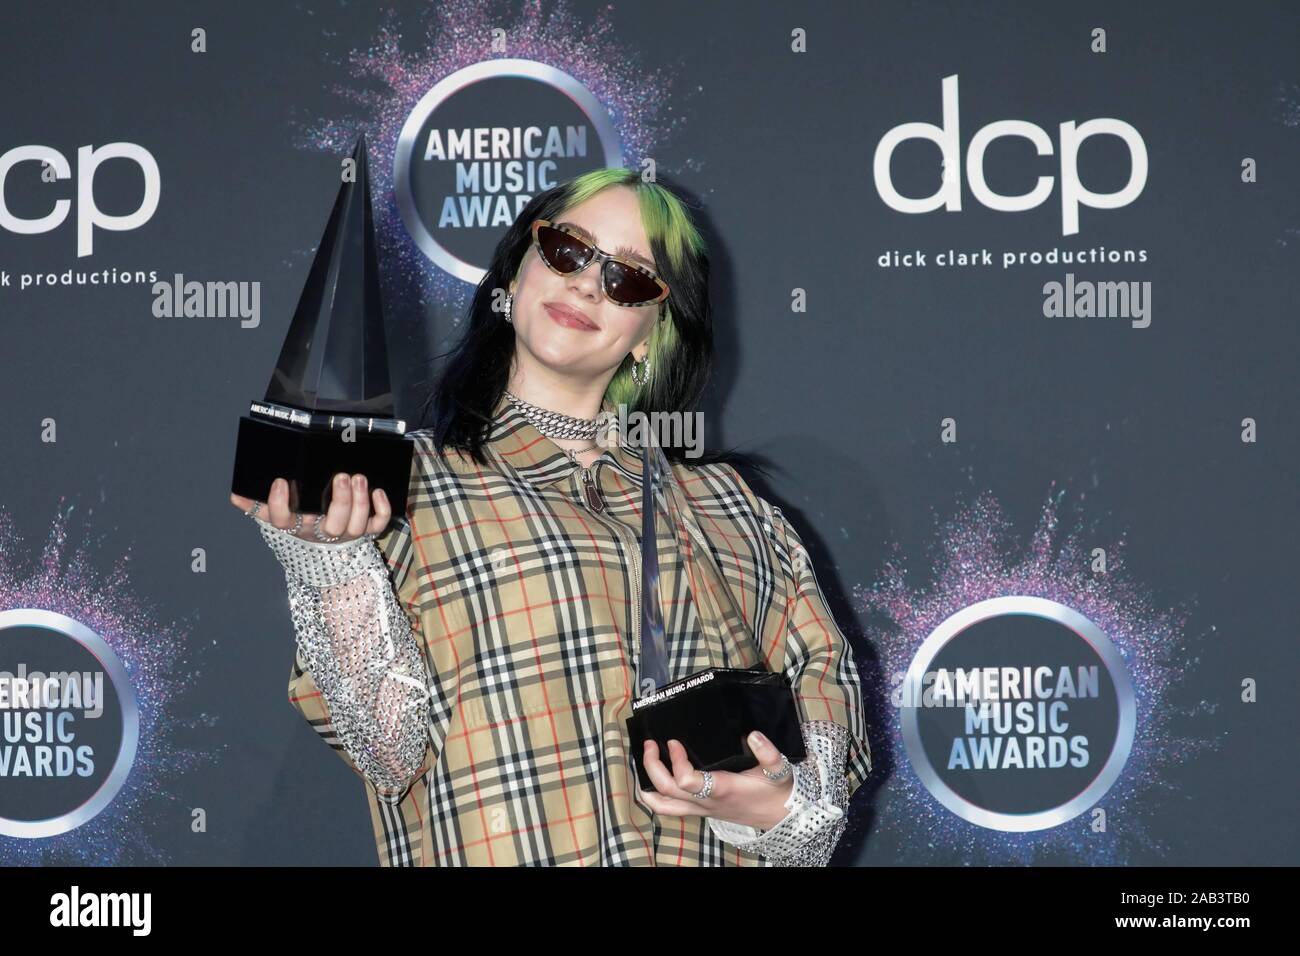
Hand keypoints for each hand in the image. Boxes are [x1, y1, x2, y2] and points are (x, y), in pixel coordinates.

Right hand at [229, 473, 390, 542]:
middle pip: (332, 525)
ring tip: (359, 477)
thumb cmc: (300, 523)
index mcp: (296, 527)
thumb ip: (257, 506)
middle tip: (341, 476)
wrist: (324, 553)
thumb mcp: (277, 517)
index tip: (281, 482)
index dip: (280, 504)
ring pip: (356, 525)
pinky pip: (378, 525)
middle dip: (339, 501)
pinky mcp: (367, 531)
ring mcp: (347, 534)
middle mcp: (323, 534)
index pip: (283, 521)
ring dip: (360, 502)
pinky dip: (381, 510)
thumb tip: (236, 494)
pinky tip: (379, 491)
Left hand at [637, 729, 794, 830]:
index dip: (676, 761)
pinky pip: (669, 808)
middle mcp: (706, 801)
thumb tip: (754, 735)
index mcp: (721, 789)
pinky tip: (653, 780)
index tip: (674, 742)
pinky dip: (655, 796)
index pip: (686, 781)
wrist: (779, 816)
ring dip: (647, 784)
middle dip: (651, 766)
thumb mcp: (778, 769)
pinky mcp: (699, 811)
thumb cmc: (776, 792)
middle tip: (650, 744)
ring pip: (662, 805)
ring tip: (644, 761)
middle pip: (666, 791)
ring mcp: (700, 809)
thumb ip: (768, 753)